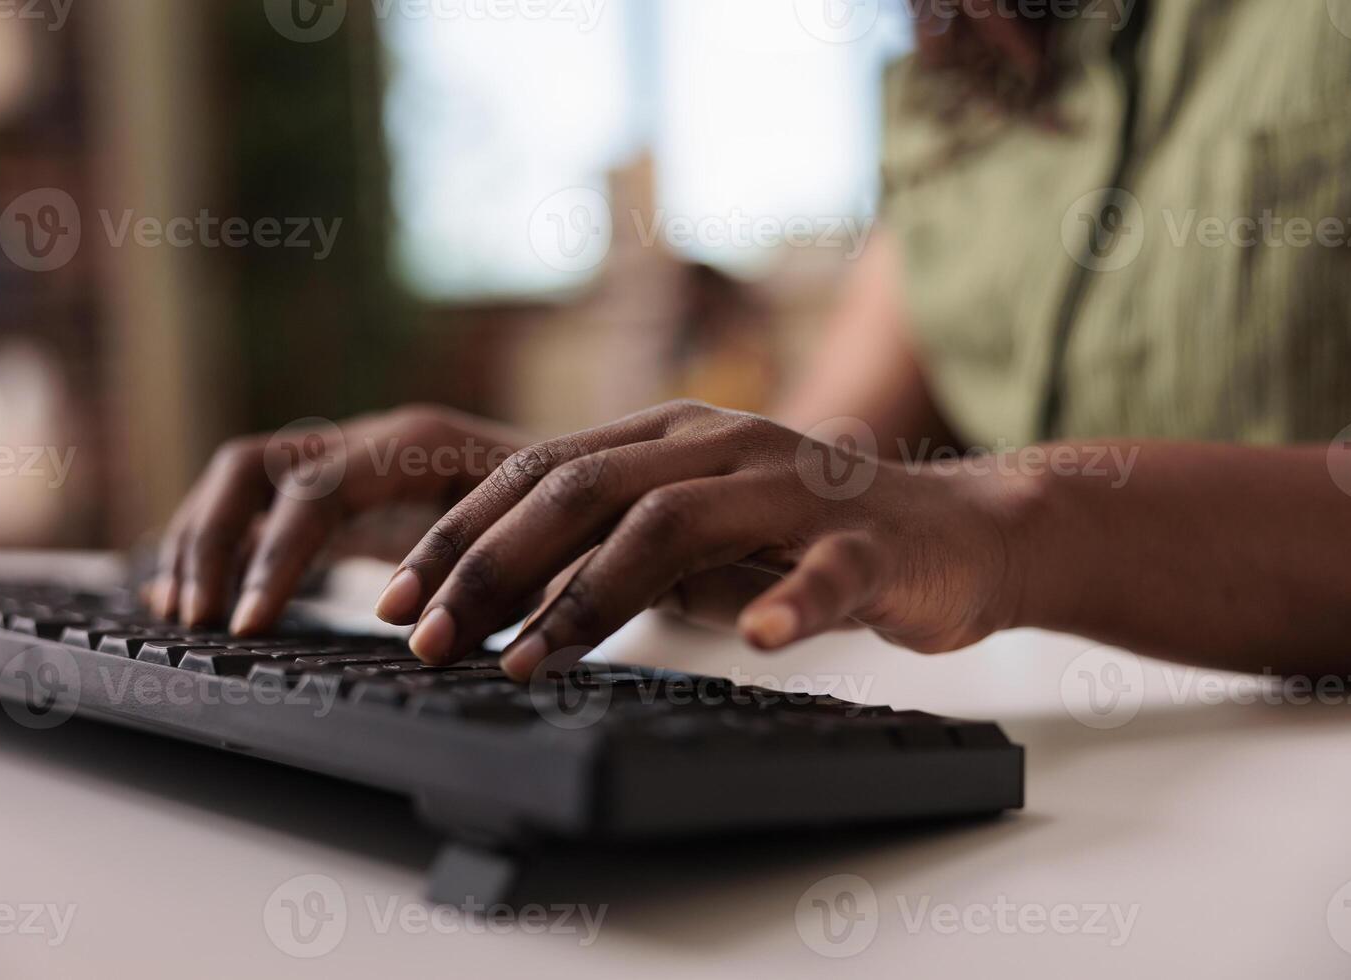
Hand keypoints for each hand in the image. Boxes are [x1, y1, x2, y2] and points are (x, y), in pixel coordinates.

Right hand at [150, 406, 530, 632]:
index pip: (314, 489)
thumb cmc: (563, 522)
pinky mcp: (336, 494)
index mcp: (414, 444)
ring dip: (199, 541)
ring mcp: (344, 461)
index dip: (273, 556)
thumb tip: (419, 633)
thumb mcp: (537, 552)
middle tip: (198, 622)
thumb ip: (485, 585)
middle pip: (250, 467)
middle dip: (210, 542)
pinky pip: (254, 505)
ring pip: (239, 480)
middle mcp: (366, 441)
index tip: (249, 625)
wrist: (580, 492)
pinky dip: (217, 545)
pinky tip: (189, 596)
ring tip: (179, 615)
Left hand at [375, 400, 1025, 679]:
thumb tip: (497, 604)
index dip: (461, 534)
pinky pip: (826, 570)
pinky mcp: (869, 543)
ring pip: (677, 524)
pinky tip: (761, 640)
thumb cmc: (804, 542)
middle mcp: (721, 444)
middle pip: (584, 489)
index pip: (540, 470)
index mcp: (670, 437)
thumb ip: (609, 550)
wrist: (954, 531)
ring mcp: (796, 489)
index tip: (396, 600)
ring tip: (530, 662)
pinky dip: (792, 603)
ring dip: (592, 596)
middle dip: (493, 564)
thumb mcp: (691, 539)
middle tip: (431, 639)